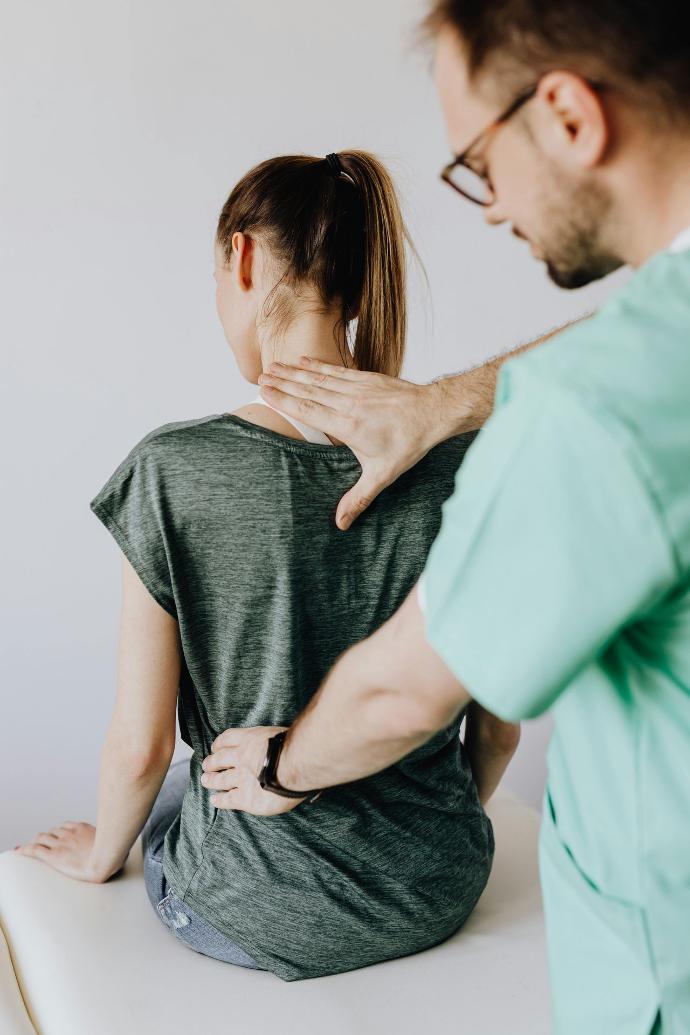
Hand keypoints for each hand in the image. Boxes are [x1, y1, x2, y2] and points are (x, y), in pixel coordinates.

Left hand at [13, 822, 122, 882]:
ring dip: (35, 842)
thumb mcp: (112, 840)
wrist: (105, 860)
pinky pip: (35, 850)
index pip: (64, 827)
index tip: (55, 836)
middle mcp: (68, 833)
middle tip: (39, 843)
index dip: (57, 832)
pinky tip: (21, 852)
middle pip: (51, 832)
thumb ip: (108, 838)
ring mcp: (60, 844)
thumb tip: (120, 844)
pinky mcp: (54, 856)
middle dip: (45, 837)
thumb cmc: (112, 852)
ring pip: (41, 838)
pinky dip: (26, 850)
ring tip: (29, 848)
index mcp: (81, 828)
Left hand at [201, 726, 305, 815]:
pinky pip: (227, 800)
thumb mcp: (279, 733)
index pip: (227, 738)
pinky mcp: (245, 798)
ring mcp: (241, 778)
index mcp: (250, 739)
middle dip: (211, 763)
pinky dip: (219, 800)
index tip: (216, 747)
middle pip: (218, 759)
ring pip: (219, 779)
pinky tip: (215, 800)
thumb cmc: (296, 748)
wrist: (297, 764)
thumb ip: (270, 740)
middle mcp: (241, 757)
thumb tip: (274, 743)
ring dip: (210, 780)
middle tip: (207, 765)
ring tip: (206, 780)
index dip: (219, 744)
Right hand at [257, 358, 443, 529]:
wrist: (434, 413)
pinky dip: (319, 365)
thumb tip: (341, 523)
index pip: (307, 410)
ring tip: (274, 365)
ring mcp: (358, 388)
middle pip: (308, 391)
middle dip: (282, 383)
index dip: (283, 400)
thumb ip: (358, 498)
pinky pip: (337, 370)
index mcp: (348, 426)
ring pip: (320, 378)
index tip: (264, 392)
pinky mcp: (368, 378)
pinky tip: (305, 360)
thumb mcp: (383, 475)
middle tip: (260, 377)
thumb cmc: (409, 443)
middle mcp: (349, 403)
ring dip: (295, 371)